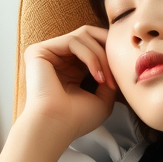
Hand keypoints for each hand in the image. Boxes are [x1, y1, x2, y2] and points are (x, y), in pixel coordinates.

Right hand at [22, 25, 119, 142]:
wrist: (56, 127)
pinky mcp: (39, 51)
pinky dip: (90, 56)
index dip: (112, 53)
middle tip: (119, 67)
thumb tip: (118, 62)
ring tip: (106, 80)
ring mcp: (47, 53)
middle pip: (88, 34)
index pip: (93, 46)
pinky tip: (97, 76)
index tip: (124, 74)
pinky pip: (72, 41)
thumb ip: (110, 77)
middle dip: (108, 48)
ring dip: (101, 57)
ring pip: (83, 37)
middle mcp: (57, 58)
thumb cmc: (77, 119)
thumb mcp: (103, 98)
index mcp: (70, 68)